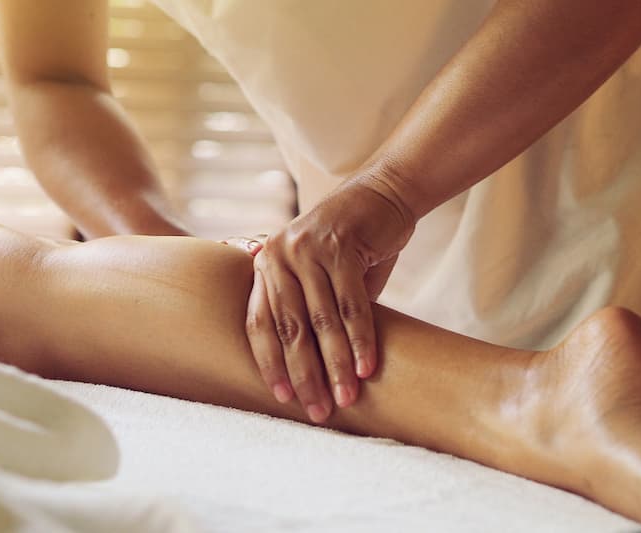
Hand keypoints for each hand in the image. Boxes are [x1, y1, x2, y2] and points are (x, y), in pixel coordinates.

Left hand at [244, 176, 414, 422]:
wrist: (381, 195)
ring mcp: (308, 249)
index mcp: (266, 265)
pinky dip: (360, 340)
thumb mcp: (321, 276)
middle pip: (289, 328)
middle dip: (304, 375)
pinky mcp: (340, 246)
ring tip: (346, 398)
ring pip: (321, 321)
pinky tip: (366, 368)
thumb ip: (311, 311)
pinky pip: (351, 304)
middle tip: (318, 411)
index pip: (259, 324)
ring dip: (335, 365)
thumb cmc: (350, 246)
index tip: (283, 399)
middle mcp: (278, 255)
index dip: (270, 364)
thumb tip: (312, 370)